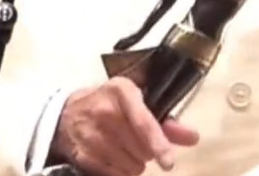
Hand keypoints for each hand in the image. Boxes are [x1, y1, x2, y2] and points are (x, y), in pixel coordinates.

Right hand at [50, 77, 199, 175]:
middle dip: (147, 149)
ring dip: (135, 161)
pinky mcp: (84, 157)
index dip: (158, 142)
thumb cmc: (110, 103)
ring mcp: (93, 136)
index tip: (168, 162)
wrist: (66, 113)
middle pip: (142, 149)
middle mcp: (106, 112)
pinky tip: (114, 155)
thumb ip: (165, 119)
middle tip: (136, 138)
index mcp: (122, 91)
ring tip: (124, 145)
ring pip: (133, 165)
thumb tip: (193, 137)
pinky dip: (122, 171)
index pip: (143, 121)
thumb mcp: (135, 100)